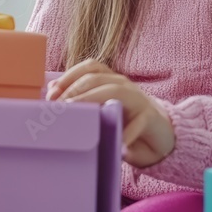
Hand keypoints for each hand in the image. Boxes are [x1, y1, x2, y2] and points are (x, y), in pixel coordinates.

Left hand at [47, 58, 175, 168]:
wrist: (159, 136)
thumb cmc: (124, 123)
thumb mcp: (101, 111)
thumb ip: (82, 101)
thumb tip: (52, 93)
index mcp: (110, 80)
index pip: (89, 68)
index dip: (69, 76)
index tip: (52, 93)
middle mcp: (124, 84)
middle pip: (97, 79)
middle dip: (75, 91)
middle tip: (59, 109)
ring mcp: (138, 99)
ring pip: (116, 92)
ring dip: (94, 102)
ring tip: (80, 118)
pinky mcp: (151, 118)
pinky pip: (139, 122)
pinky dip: (127, 132)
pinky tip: (116, 143)